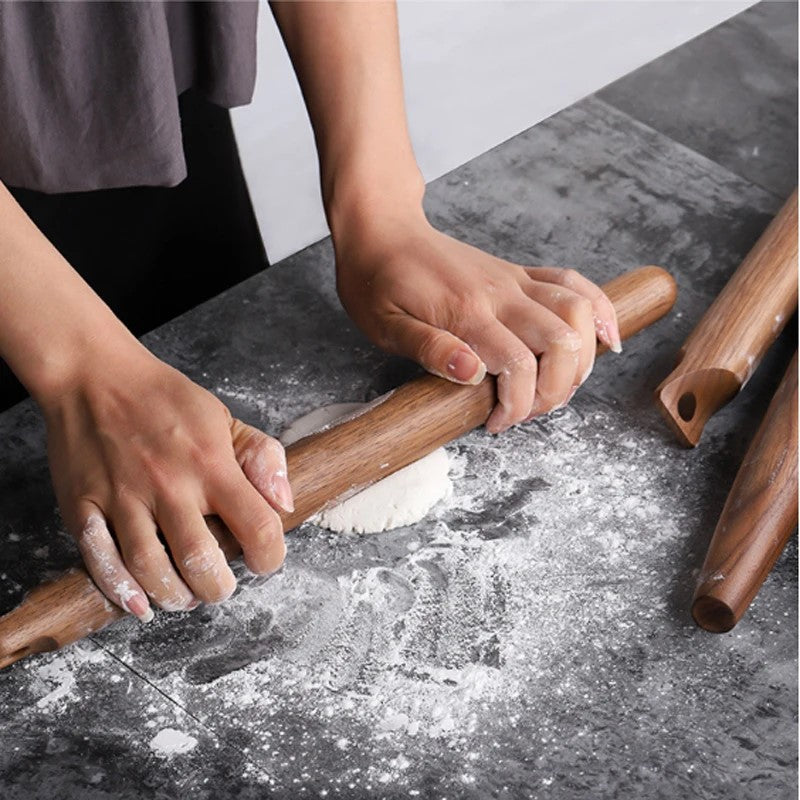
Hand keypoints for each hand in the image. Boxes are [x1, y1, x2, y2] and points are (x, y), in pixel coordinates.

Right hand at [42, 342, 290, 620]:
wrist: (94, 376)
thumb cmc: (165, 399)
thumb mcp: (225, 418)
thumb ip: (262, 458)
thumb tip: (284, 504)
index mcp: (211, 464)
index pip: (257, 527)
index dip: (270, 556)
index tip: (265, 559)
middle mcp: (169, 485)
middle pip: (201, 563)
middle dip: (218, 588)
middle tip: (219, 585)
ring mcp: (123, 498)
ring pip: (151, 569)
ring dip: (174, 597)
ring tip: (186, 597)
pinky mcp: (83, 507)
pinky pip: (101, 560)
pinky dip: (121, 592)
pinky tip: (140, 605)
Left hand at [334, 213, 620, 432]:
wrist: (382, 230)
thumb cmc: (376, 281)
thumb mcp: (385, 325)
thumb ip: (429, 349)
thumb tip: (472, 374)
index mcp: (466, 312)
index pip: (518, 366)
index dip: (517, 406)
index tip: (495, 423)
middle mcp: (500, 293)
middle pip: (562, 342)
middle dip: (557, 390)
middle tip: (528, 412)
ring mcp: (515, 280)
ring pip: (578, 312)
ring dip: (582, 357)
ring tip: (561, 386)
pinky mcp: (520, 274)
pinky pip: (574, 284)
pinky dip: (598, 310)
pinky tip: (606, 336)